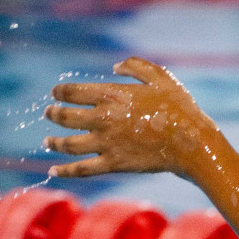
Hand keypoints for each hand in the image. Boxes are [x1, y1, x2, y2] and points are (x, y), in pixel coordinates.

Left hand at [43, 57, 215, 178]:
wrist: (190, 142)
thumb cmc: (178, 107)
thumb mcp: (160, 76)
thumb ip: (135, 67)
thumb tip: (115, 67)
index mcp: (112, 95)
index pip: (74, 92)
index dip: (60, 92)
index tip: (55, 93)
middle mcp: (103, 119)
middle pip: (66, 117)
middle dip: (53, 114)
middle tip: (49, 113)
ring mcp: (106, 143)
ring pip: (69, 144)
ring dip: (54, 142)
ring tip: (47, 141)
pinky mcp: (113, 164)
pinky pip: (82, 169)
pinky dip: (65, 171)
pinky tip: (52, 170)